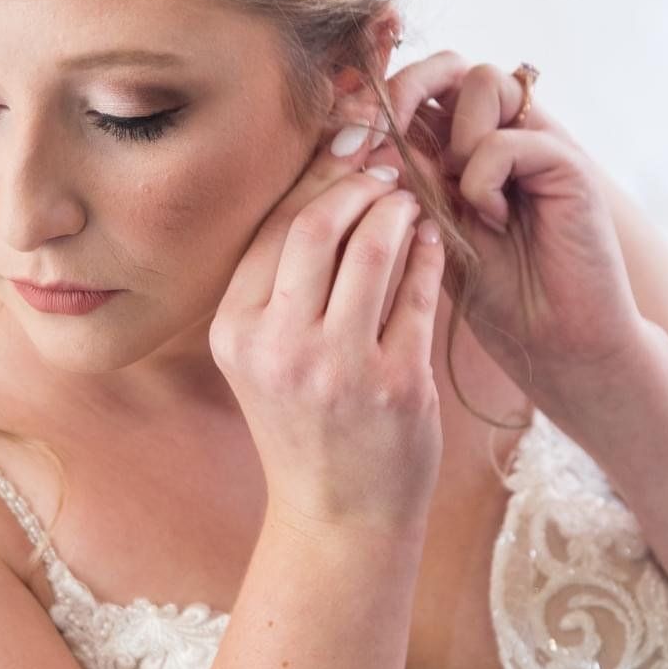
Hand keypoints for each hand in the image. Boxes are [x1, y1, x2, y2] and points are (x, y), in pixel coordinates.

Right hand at [210, 119, 445, 534]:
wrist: (339, 516)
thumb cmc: (304, 425)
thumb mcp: (264, 356)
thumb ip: (281, 283)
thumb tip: (325, 179)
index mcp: (234, 332)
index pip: (275, 228)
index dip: (317, 178)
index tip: (348, 152)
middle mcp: (279, 347)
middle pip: (319, 226)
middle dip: (359, 184)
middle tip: (386, 169)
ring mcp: (339, 368)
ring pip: (374, 250)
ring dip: (399, 212)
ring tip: (410, 202)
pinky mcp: (397, 384)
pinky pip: (419, 293)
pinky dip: (429, 255)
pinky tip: (432, 241)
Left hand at [336, 54, 647, 408]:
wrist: (556, 340)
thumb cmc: (493, 293)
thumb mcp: (428, 234)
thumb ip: (403, 184)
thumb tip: (360, 137)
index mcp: (460, 145)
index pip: (416, 87)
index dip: (377, 99)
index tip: (346, 140)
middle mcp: (499, 132)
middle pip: (448, 64)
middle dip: (406, 90)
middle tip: (383, 136)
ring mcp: (535, 141)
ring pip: (483, 81)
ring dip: (454, 135)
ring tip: (455, 195)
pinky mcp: (566, 162)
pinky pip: (506, 139)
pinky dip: (485, 178)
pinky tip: (493, 220)